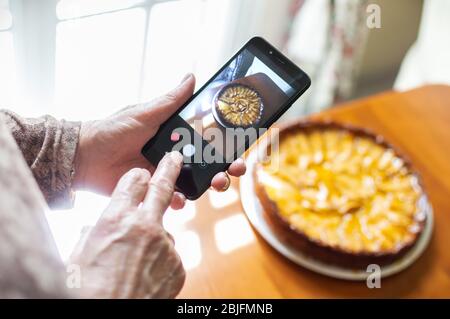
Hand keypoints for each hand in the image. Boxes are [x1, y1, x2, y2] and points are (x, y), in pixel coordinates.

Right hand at [70, 152, 184, 297]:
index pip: (132, 182)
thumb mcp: (78, 255)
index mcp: (116, 218)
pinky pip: (168, 257)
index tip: (142, 173)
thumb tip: (92, 228)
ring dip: (152, 242)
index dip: (137, 176)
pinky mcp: (177, 265)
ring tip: (134, 265)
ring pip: (163, 233)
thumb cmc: (86, 288)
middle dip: (169, 169)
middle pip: (162, 188)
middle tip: (175, 158)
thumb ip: (91, 235)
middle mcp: (145, 226)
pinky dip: (159, 263)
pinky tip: (144, 277)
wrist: (110, 314)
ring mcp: (165, 245)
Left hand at [74, 74, 245, 208]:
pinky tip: (180, 200)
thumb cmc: (114, 130)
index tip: (239, 149)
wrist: (85, 157)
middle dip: (225, 170)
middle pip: (208, 166)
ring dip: (210, 186)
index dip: (226, 147)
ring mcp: (166, 176)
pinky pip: (174, 199)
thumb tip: (191, 76)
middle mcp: (175, 157)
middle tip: (233, 171)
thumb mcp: (145, 113)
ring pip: (196, 184)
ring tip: (215, 185)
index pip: (208, 142)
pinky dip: (180, 201)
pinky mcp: (154, 192)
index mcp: (176, 137)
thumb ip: (171, 100)